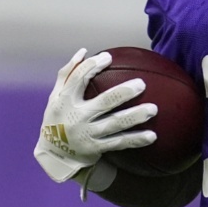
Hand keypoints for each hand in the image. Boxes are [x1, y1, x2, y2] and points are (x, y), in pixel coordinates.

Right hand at [35, 49, 157, 184]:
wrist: (54, 154)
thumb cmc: (58, 118)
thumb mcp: (56, 97)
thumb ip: (67, 74)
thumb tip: (83, 52)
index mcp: (66, 101)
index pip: (78, 79)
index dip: (92, 66)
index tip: (108, 58)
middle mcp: (77, 117)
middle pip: (103, 102)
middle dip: (123, 93)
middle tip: (141, 84)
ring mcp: (88, 134)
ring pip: (115, 124)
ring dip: (135, 116)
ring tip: (153, 109)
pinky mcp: (97, 148)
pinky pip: (119, 143)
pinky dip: (136, 140)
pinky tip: (152, 136)